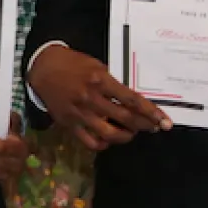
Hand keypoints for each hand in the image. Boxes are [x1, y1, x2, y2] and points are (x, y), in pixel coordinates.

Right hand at [26, 45, 169, 150]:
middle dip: (144, 125)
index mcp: (100, 81)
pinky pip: (90, 142)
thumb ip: (113, 83)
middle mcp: (91, 98)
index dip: (151, 112)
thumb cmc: (73, 63)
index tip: (165, 121)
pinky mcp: (69, 124)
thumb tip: (132, 101)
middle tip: (153, 127)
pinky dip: (104, 144)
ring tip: (131, 133)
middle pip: (125, 118)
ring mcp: (79, 113)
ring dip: (126, 136)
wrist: (42, 68)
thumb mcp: (96, 66)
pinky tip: (109, 139)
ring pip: (110, 134)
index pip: (132, 100)